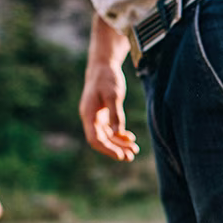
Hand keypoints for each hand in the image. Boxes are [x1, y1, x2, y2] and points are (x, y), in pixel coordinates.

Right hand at [79, 16, 139, 161]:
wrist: (103, 65)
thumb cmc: (107, 78)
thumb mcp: (113, 95)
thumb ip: (115, 114)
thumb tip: (118, 133)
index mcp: (88, 115)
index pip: (95, 139)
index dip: (107, 149)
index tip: (120, 155)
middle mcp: (90, 118)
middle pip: (102, 140)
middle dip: (115, 149)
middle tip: (130, 157)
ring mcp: (97, 117)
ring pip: (107, 136)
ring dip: (119, 144)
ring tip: (134, 151)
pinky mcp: (104, 114)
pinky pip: (111, 129)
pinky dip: (120, 135)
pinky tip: (131, 139)